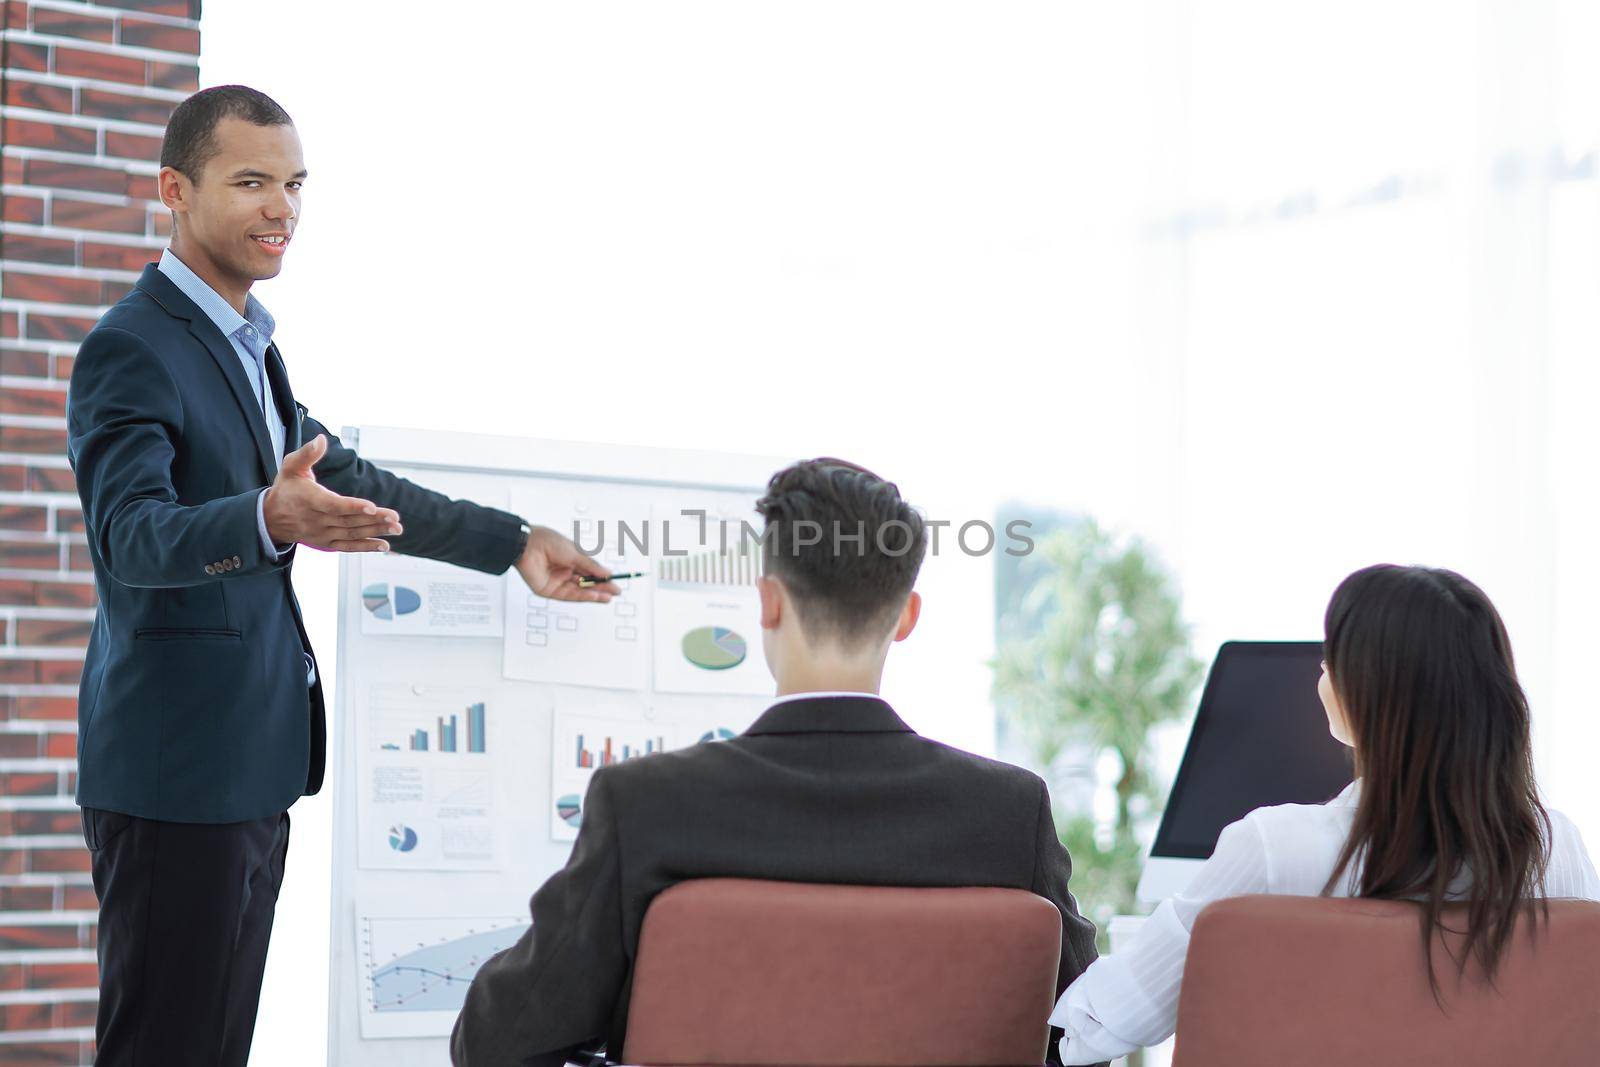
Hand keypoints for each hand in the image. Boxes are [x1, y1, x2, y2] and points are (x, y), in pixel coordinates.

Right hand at [263, 435, 402, 551]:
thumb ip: (307, 454)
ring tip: (397, 528)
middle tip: (395, 518)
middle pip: (348, 521)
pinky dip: (366, 547)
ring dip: (375, 532)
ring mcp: (321, 534)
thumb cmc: (286, 488)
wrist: (270, 518)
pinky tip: (384, 545)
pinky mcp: (326, 543)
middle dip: (374, 520)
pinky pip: (348, 547)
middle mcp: (315, 520)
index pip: (332, 505)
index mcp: (308, 500)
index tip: (372, 506)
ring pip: (351, 534)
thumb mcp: (290, 467)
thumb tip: (321, 439)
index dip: (352, 507)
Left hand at [514, 525, 620, 601]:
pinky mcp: (549, 590)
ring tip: (608, 596)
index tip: (615, 581)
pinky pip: (569, 595)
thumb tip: (607, 572)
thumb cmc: (547, 542)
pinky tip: (594, 596)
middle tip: (616, 591)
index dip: (602, 577)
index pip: (590, 571)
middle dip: (601, 587)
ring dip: (594, 594)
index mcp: (571, 559)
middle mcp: (564, 571)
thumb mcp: (575, 553)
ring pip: (579, 591)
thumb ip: (591, 566)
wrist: (527, 545)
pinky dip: (583, 596)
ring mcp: (557, 581)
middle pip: (586, 583)